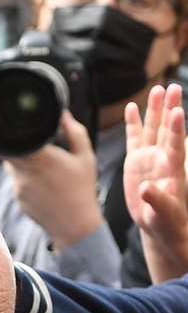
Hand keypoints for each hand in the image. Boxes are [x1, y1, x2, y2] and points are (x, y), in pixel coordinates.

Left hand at [2, 112, 103, 249]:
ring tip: (41, 163)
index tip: (15, 125)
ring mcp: (18, 186)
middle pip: (6, 151)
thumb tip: (63, 114)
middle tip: (27, 140)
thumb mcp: (85, 157)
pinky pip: (16, 180)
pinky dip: (24, 176)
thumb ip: (74, 132)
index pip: (12, 140)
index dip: (9, 131)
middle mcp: (25, 172)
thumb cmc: (82, 189)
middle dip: (15, 144)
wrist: (74, 225)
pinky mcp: (17, 197)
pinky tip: (41, 181)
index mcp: (42, 158)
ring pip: (11, 166)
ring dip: (21, 160)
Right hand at [123, 84, 187, 280]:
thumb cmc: (167, 221)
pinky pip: (135, 138)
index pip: (176, 145)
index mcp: (172, 170)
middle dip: (170, 108)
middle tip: (173, 87)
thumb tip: (146, 189)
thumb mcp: (163, 214)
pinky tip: (133, 107)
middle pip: (167, 129)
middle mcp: (162, 159)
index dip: (177, 129)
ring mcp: (149, 158)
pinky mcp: (136, 162)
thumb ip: (156, 200)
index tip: (178, 111)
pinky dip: (134, 123)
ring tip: (159, 89)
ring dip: (155, 109)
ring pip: (153, 128)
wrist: (160, 225)